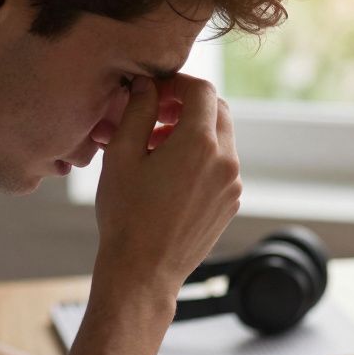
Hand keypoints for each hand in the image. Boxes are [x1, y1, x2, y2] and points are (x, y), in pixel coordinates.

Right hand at [94, 74, 240, 293]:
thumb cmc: (125, 215)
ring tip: (157, 148)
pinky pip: (221, 166)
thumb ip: (137, 110)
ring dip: (194, 132)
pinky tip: (170, 175)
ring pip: (221, 139)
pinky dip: (201, 158)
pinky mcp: (230, 203)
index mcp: (200, 143)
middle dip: (188, 104)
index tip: (154, 91)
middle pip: (217, 110)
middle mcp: (225, 161)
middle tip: (156, 115)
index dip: (177, 83)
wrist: (143, 271)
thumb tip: (146, 85)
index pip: (201, 89)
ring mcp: (232, 185)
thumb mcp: (121, 154)